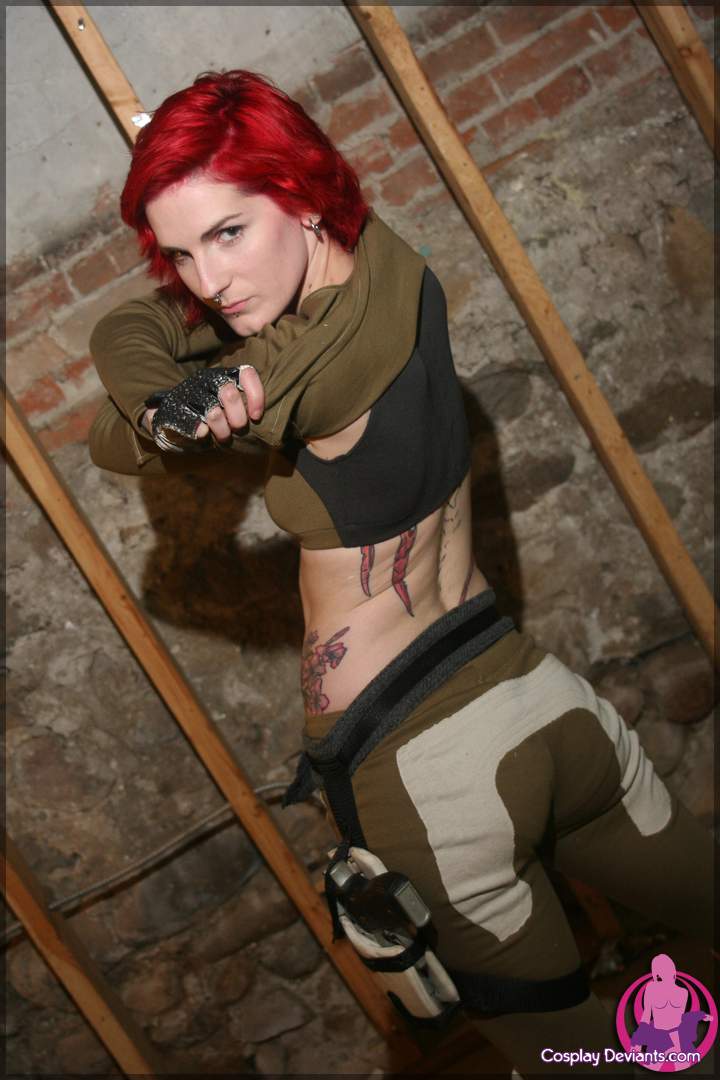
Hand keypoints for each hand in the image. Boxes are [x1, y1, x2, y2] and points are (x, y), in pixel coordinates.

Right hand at [143, 366, 264, 450]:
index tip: (256, 417)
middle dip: (238, 419)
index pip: (246, 374)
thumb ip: (243, 408)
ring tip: (223, 437)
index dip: (256, 396)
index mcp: (223, 376)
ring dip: (222, 430)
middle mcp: (206, 379)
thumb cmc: (209, 418)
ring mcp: (188, 392)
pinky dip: (201, 432)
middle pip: (230, 394)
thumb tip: (257, 416)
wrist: (169, 422)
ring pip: (214, 413)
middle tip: (238, 430)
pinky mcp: (173, 407)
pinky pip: (192, 422)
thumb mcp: (229, 410)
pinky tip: (203, 435)